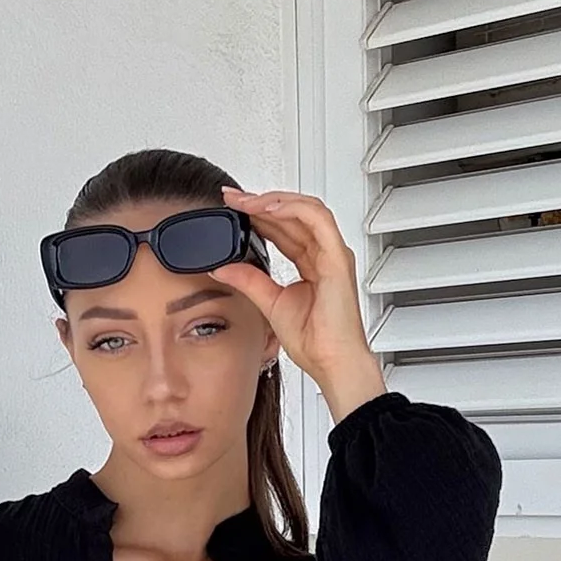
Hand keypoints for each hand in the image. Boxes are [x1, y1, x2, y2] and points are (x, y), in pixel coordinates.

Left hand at [213, 186, 387, 417]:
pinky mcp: (337, 258)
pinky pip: (317, 220)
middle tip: (234, 198)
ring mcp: (333, 254)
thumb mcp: (270, 304)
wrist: (332, 363)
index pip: (284, 228)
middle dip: (262, 201)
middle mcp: (325, 254)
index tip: (233, 208)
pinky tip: (269, 208)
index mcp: (312, 264)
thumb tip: (224, 267)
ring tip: (247, 201)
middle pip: (293, 214)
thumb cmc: (315, 342)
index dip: (259, 214)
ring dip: (275, 201)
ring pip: (305, 209)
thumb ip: (249, 281)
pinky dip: (293, 209)